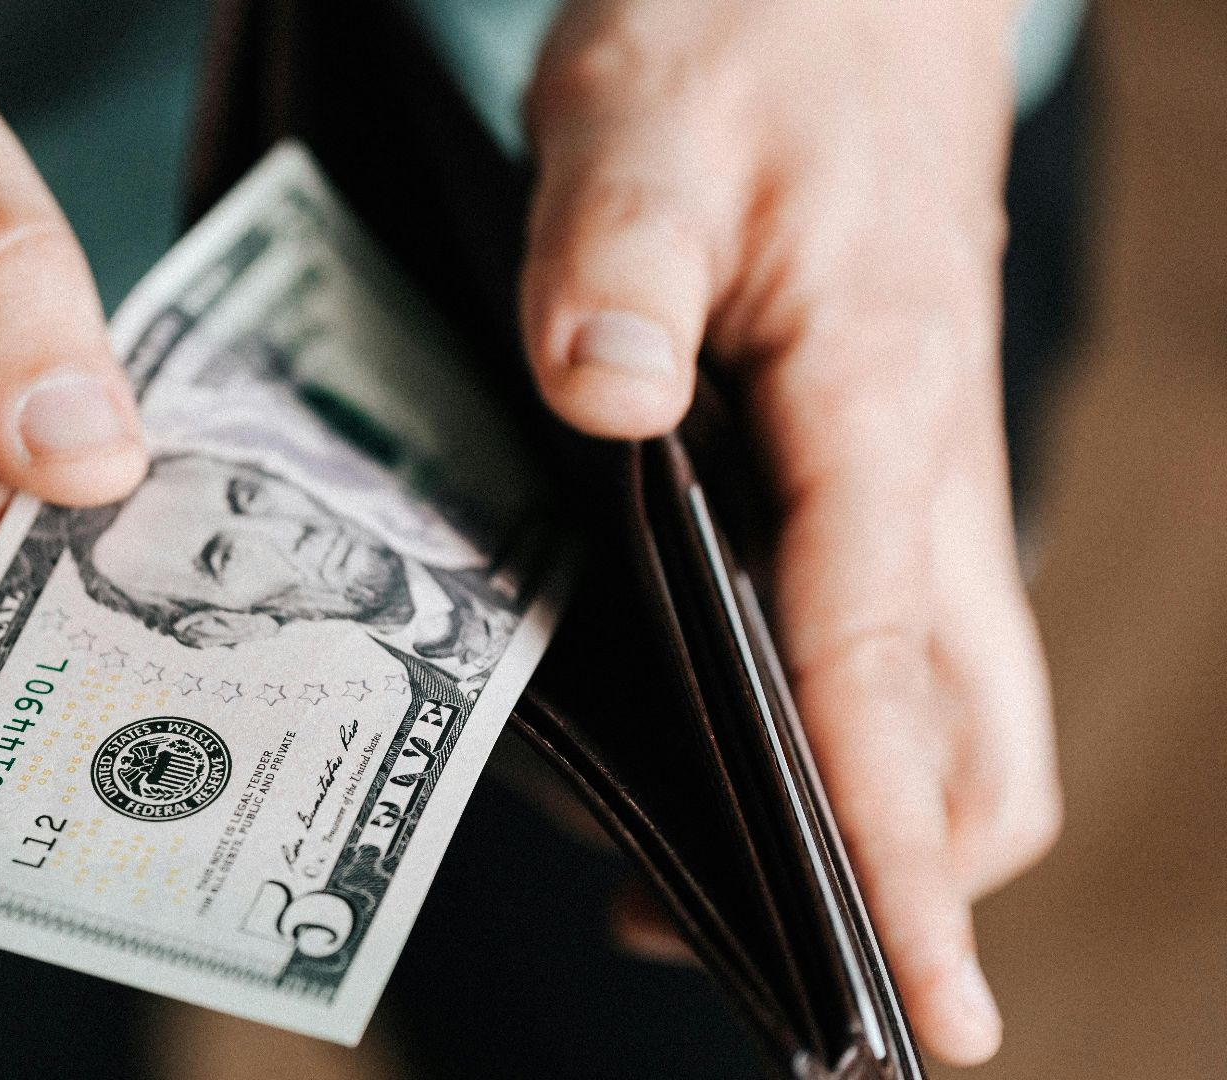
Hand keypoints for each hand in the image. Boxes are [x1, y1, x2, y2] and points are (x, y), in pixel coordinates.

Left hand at [520, 0, 1059, 1063]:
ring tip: (719, 901)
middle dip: (909, 874)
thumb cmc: (748, 36)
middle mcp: (921, 466)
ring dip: (875, 812)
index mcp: (881, 400)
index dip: (894, 848)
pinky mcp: (873, 462)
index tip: (913, 1001)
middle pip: (968, 729)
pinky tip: (719, 738)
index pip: (889, 668)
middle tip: (797, 987)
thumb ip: (615, 261)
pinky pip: (889, 627)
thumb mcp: (647, 121)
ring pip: (946, 692)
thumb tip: (603, 402)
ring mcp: (910, 473)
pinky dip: (842, 720)